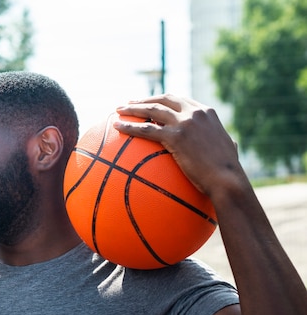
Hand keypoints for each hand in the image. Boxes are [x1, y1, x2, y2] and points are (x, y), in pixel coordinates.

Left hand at [114, 94, 244, 197]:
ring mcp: (185, 123)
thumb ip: (226, 142)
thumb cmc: (228, 171)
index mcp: (206, 112)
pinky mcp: (176, 136)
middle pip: (163, 100)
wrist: (227, 179)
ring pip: (152, 110)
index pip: (179, 100)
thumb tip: (231, 145)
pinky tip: (117, 127)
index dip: (161, 99)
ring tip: (118, 110)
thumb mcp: (229, 149)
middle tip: (129, 103)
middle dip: (144, 100)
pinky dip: (130, 126)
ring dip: (132, 108)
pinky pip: (146, 129)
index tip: (149, 102)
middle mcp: (195, 113)